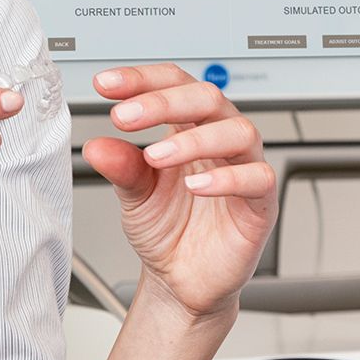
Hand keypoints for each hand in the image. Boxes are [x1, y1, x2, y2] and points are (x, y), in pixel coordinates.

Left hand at [80, 64, 278, 323]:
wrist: (182, 281)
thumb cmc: (167, 231)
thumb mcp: (134, 196)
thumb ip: (122, 168)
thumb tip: (98, 145)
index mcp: (189, 128)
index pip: (174, 84)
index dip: (142, 79)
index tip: (106, 84)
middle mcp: (219, 141)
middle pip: (208, 97)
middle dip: (164, 102)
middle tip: (125, 116)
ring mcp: (244, 169)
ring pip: (238, 131)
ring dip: (195, 139)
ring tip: (155, 155)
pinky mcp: (260, 204)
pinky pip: (257, 178)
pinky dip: (228, 179)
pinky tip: (196, 186)